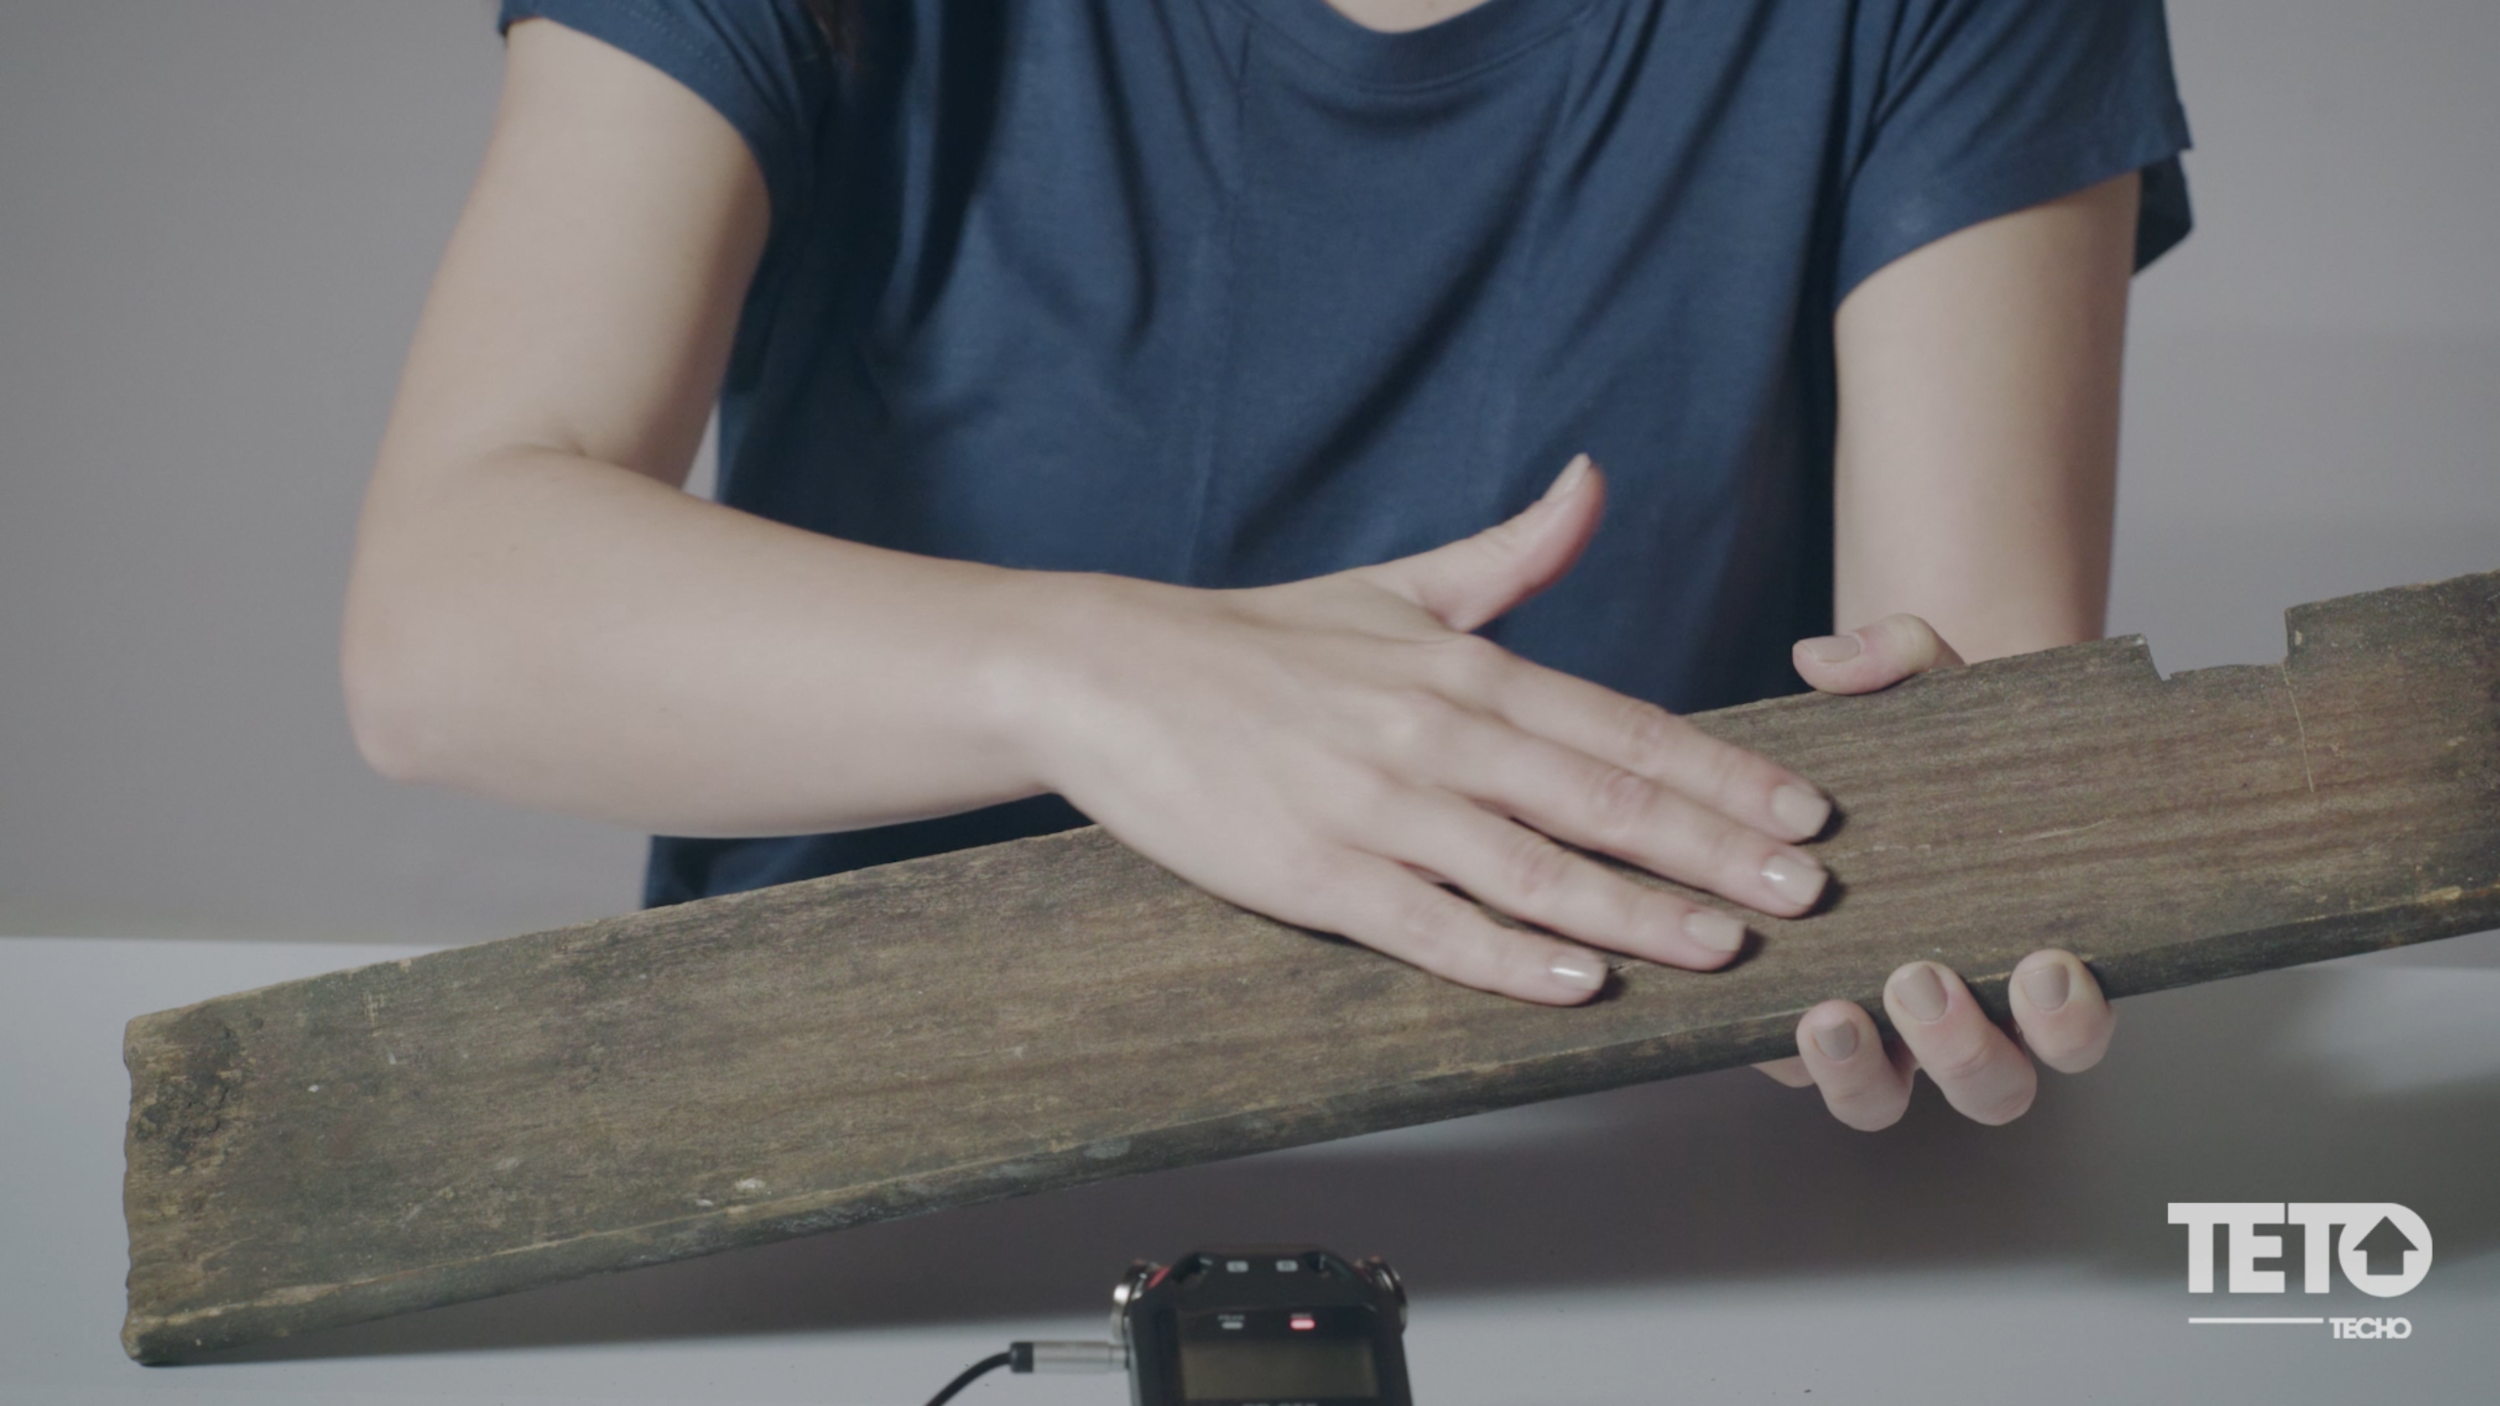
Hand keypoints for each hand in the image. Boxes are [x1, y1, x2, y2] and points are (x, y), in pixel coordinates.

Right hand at [1009, 456, 1837, 1003]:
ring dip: (1638, 913)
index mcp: (1461, 668)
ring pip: (1532, 870)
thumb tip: (1592, 481)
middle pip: (1600, 799)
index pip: (1620, 726)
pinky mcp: (1311, 874)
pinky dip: (1509, 958)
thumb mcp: (1392, 586)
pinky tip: (1580, 983)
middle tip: (1806, 891)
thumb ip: (1510, 552)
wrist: (1107, 673)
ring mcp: (1373, 808)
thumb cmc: (1256, 640)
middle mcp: (1432, 734)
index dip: (1720, 773)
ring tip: (1726, 946)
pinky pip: (1429, 926)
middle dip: (1714, 849)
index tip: (1803, 811)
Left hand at [1754, 616, 2116, 1125]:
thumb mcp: (1930, 691)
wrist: (1853, 771)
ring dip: (1861, 1076)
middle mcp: (1967, 1013)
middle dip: (1963, 1048)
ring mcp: (1879, 1034)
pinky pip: (1787, 1072)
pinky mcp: (1796, 1028)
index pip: (2080, 1022)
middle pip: (1996, 1086)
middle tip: (1922, 980)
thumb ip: (1900, 656)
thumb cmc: (1928, 744)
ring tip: (1827, 1016)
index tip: (2047, 964)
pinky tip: (1751, 1006)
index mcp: (2032, 953)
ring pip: (1886, 1101)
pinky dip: (1771, 1052)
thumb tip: (1832, 657)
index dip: (2074, 1017)